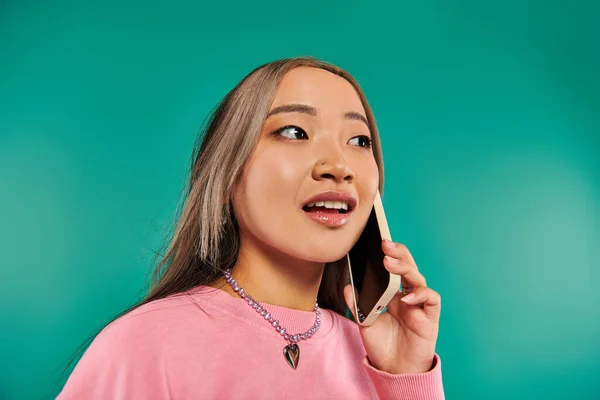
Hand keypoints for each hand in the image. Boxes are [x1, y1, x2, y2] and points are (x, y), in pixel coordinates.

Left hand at [343, 240, 440, 374]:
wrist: (395, 370)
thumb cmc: (383, 345)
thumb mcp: (365, 322)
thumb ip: (357, 304)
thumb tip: (347, 286)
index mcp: (392, 292)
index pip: (393, 267)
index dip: (389, 254)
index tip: (377, 241)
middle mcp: (407, 294)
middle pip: (407, 267)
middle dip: (398, 253)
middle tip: (385, 245)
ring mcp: (420, 304)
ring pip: (418, 278)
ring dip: (405, 269)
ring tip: (390, 264)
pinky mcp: (430, 317)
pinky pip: (431, 299)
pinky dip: (421, 294)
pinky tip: (406, 296)